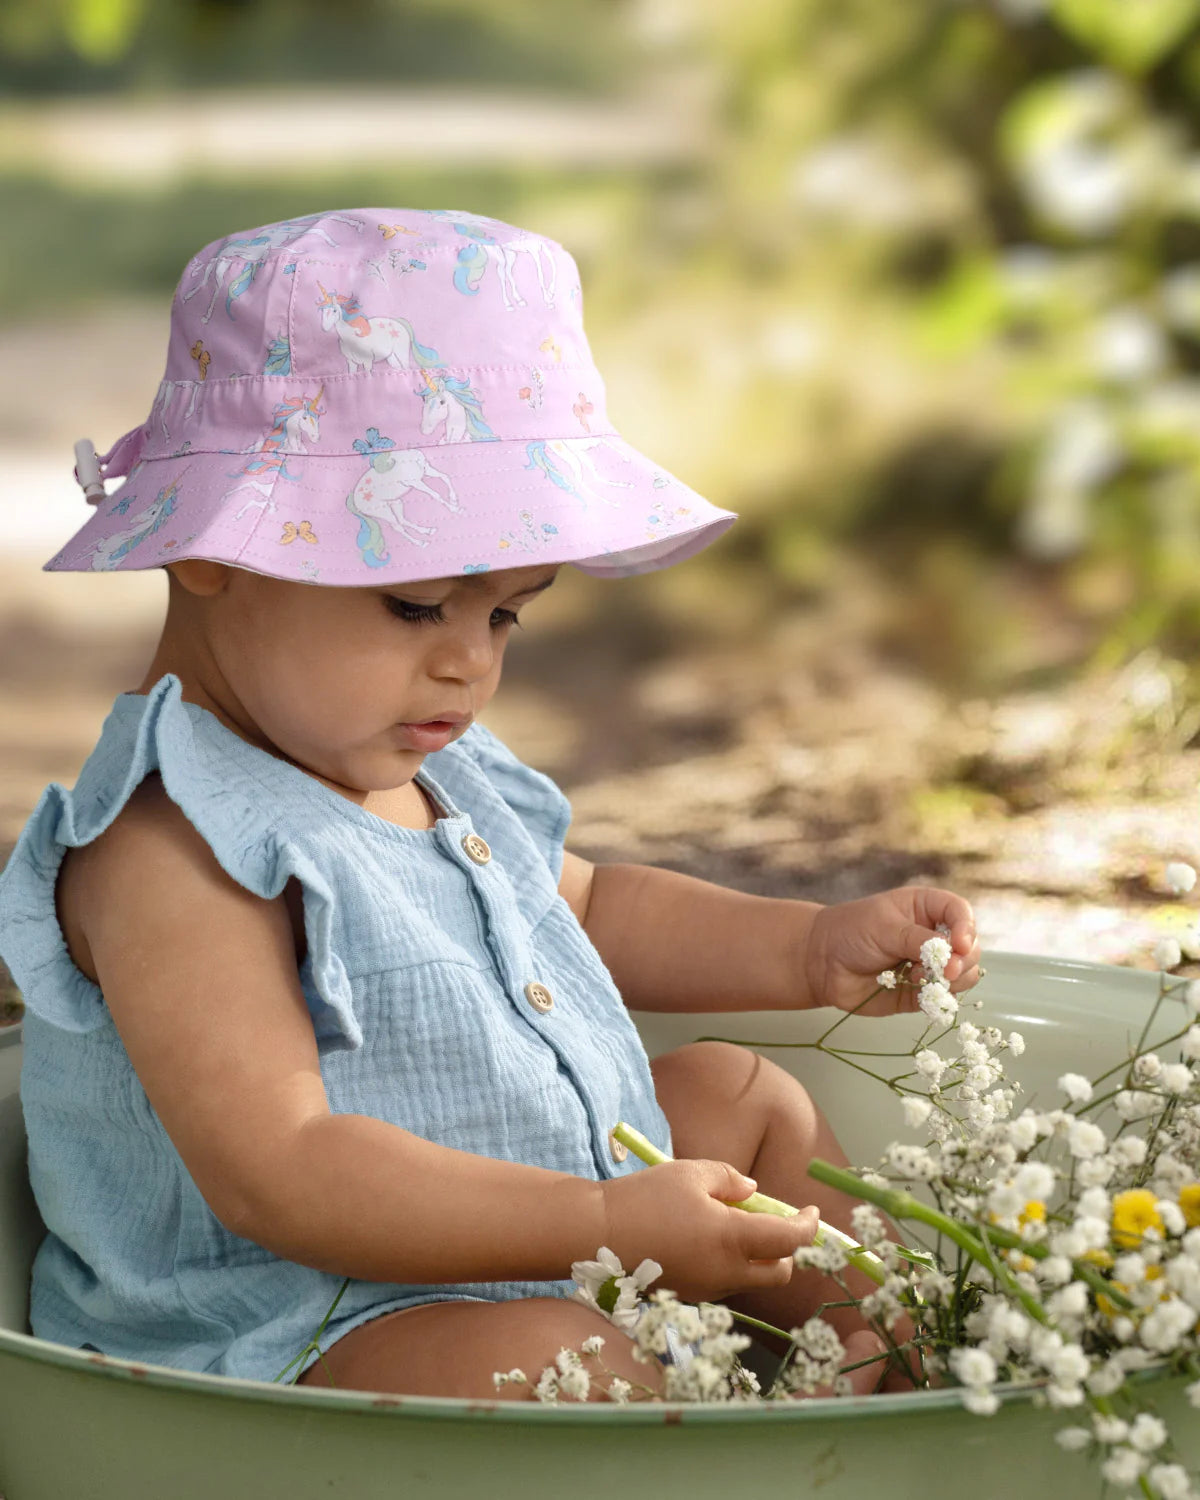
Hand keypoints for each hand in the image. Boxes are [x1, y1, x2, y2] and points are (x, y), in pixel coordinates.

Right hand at [598, 1158, 817, 1303]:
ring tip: (729, 1221)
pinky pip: (724, 1282)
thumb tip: (752, 1193)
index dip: (809, 1226)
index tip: (812, 1211)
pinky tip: (705, 1238)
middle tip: (771, 1219)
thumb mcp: (691, 1173)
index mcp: (734, 1240)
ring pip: (751, 1279)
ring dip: (755, 1256)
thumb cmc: (645, 1198)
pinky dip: (730, 1263)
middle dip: (786, 1249)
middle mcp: (727, 1274)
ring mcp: (707, 1290)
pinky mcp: (689, 1295)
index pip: (791, 1241)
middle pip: (779, 1272)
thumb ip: (730, 1180)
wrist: (596, 1235)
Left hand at [803, 886, 979, 1014]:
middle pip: (971, 947)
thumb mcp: (885, 927)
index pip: (961, 913)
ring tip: (918, 977)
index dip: (966, 929)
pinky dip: (939, 998)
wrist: (821, 963)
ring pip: (965, 975)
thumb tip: (953, 955)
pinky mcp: (922, 992)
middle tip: (945, 970)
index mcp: (926, 908)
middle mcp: (934, 935)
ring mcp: (930, 965)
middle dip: (963, 960)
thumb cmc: (850, 932)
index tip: (959, 945)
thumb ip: (919, 939)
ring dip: (952, 980)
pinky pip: (945, 998)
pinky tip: (915, 991)